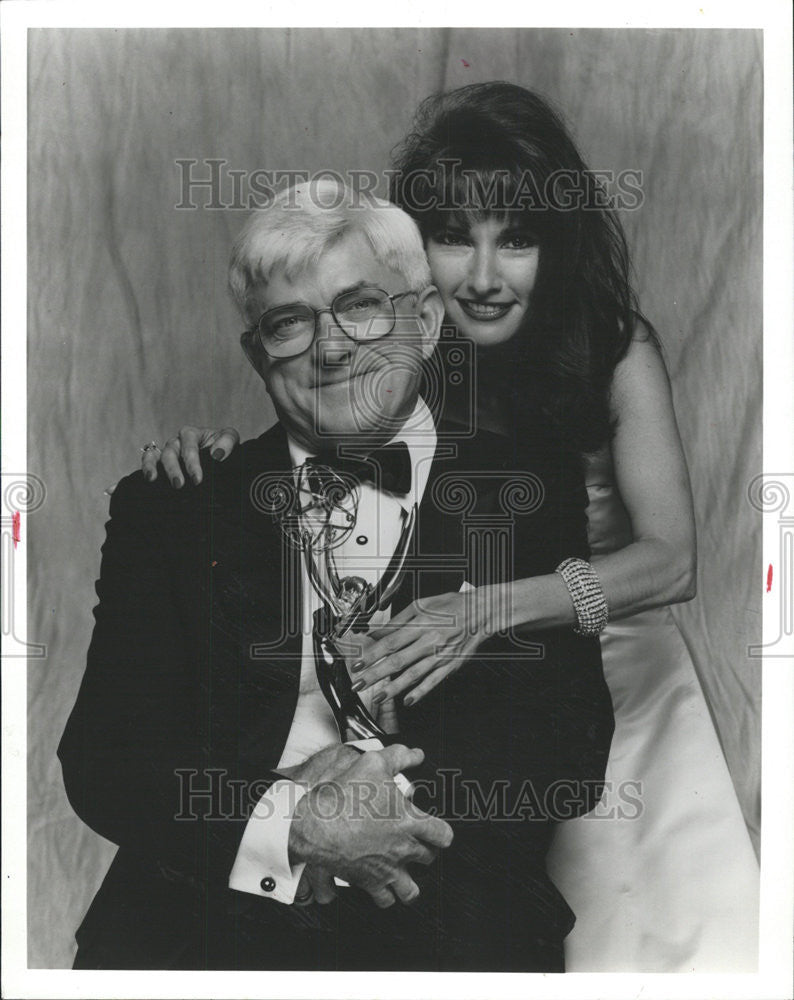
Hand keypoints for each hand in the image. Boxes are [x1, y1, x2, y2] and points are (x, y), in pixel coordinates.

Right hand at [141, 425, 239, 486]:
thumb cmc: (222, 446)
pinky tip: (136, 482)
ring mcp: (166, 453)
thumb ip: (227, 442)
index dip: (192, 462)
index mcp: (191, 434)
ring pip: (155, 456)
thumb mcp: (229, 438)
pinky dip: (141, 469)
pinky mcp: (160, 463)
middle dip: (174, 469)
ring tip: (152, 479)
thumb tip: (217, 454)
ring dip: (152, 467)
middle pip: (170, 452)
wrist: (219, 456)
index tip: (197, 480)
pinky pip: (147, 462)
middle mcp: (176, 442)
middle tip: (179, 485)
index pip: (188, 445)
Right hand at [288, 744, 451, 907]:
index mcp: (410, 822)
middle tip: (416, 844)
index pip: (443, 835)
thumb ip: (399, 756)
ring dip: (411, 882)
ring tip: (405, 873)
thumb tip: (415, 755)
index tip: (436, 830)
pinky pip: (385, 900)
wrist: (317, 824)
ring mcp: (386, 869)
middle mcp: (402, 849)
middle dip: (425, 852)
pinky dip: (386, 897)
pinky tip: (382, 887)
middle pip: (428, 859)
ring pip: (411, 890)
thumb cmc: (344, 796)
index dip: (442, 832)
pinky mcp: (368, 882)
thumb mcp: (374, 763)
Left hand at [352, 589, 499, 706]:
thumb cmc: (452, 606)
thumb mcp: (421, 604)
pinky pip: (433, 681)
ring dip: (394, 688)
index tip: (357, 663)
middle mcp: (429, 641)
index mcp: (420, 624)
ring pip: (413, 674)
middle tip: (359, 684)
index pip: (390, 642)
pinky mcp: (450, 665)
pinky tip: (408, 700)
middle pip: (397, 661)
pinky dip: (420, 692)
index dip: (371, 654)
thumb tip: (377, 631)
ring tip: (379, 696)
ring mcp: (440, 655)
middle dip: (375, 674)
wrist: (481, 612)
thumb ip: (398, 619)